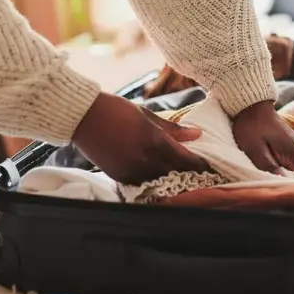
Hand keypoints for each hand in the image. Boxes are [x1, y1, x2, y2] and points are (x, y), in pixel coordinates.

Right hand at [72, 93, 209, 183]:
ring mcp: (131, 170)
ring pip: (159, 181)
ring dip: (171, 179)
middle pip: (175, 173)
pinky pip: (142, 183)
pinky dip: (152, 181)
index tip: (210, 167)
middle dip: (189, 175)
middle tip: (201, 176)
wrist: (83, 117)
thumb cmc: (116, 110)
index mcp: (154, 140)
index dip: (199, 165)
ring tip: (182, 178)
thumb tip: (197, 134)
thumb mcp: (147, 114)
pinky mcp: (119, 176)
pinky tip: (159, 177)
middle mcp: (144, 159)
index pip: (185, 159)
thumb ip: (173, 128)